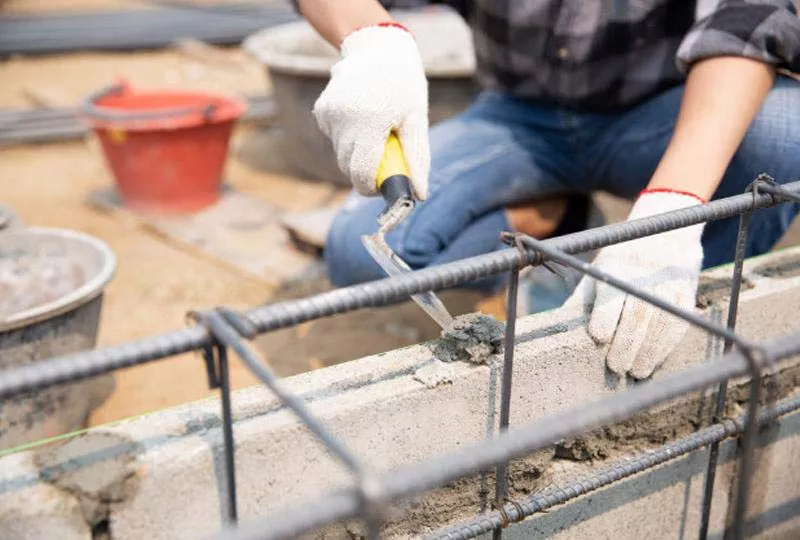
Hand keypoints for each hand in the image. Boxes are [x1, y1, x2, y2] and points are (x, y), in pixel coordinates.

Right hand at [313, 23, 429, 198]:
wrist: (377, 47)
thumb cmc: (403, 85)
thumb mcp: (416, 120)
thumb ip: (416, 159)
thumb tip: (419, 195)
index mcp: (369, 123)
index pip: (360, 173)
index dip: (370, 187)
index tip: (382, 187)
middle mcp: (343, 120)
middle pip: (347, 167)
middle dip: (364, 172)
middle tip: (384, 159)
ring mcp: (329, 114)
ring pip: (340, 153)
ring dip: (356, 152)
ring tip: (375, 132)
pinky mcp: (322, 110)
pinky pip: (334, 137)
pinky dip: (347, 137)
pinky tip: (362, 118)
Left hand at [567, 190, 705, 378]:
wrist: (665, 235)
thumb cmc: (619, 262)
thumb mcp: (596, 272)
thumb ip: (582, 299)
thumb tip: (559, 329)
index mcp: (615, 267)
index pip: (610, 294)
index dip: (605, 317)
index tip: (598, 338)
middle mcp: (643, 274)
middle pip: (637, 314)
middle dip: (627, 343)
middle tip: (617, 367)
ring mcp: (668, 283)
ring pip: (660, 321)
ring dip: (649, 351)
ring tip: (637, 371)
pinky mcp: (686, 292)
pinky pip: (679, 322)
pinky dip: (668, 345)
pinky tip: (656, 360)